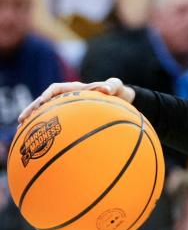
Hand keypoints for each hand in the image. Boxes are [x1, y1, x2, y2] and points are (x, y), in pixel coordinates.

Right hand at [18, 78, 134, 123]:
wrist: (123, 101)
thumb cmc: (119, 92)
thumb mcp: (118, 86)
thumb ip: (113, 85)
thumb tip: (107, 89)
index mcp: (76, 88)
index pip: (57, 88)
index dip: (48, 95)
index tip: (42, 102)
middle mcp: (69, 97)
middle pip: (46, 102)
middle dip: (33, 109)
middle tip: (22, 120)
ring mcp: (69, 108)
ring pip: (48, 113)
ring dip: (35, 121)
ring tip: (23, 132)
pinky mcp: (72, 119)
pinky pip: (57, 124)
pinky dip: (48, 131)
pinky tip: (42, 144)